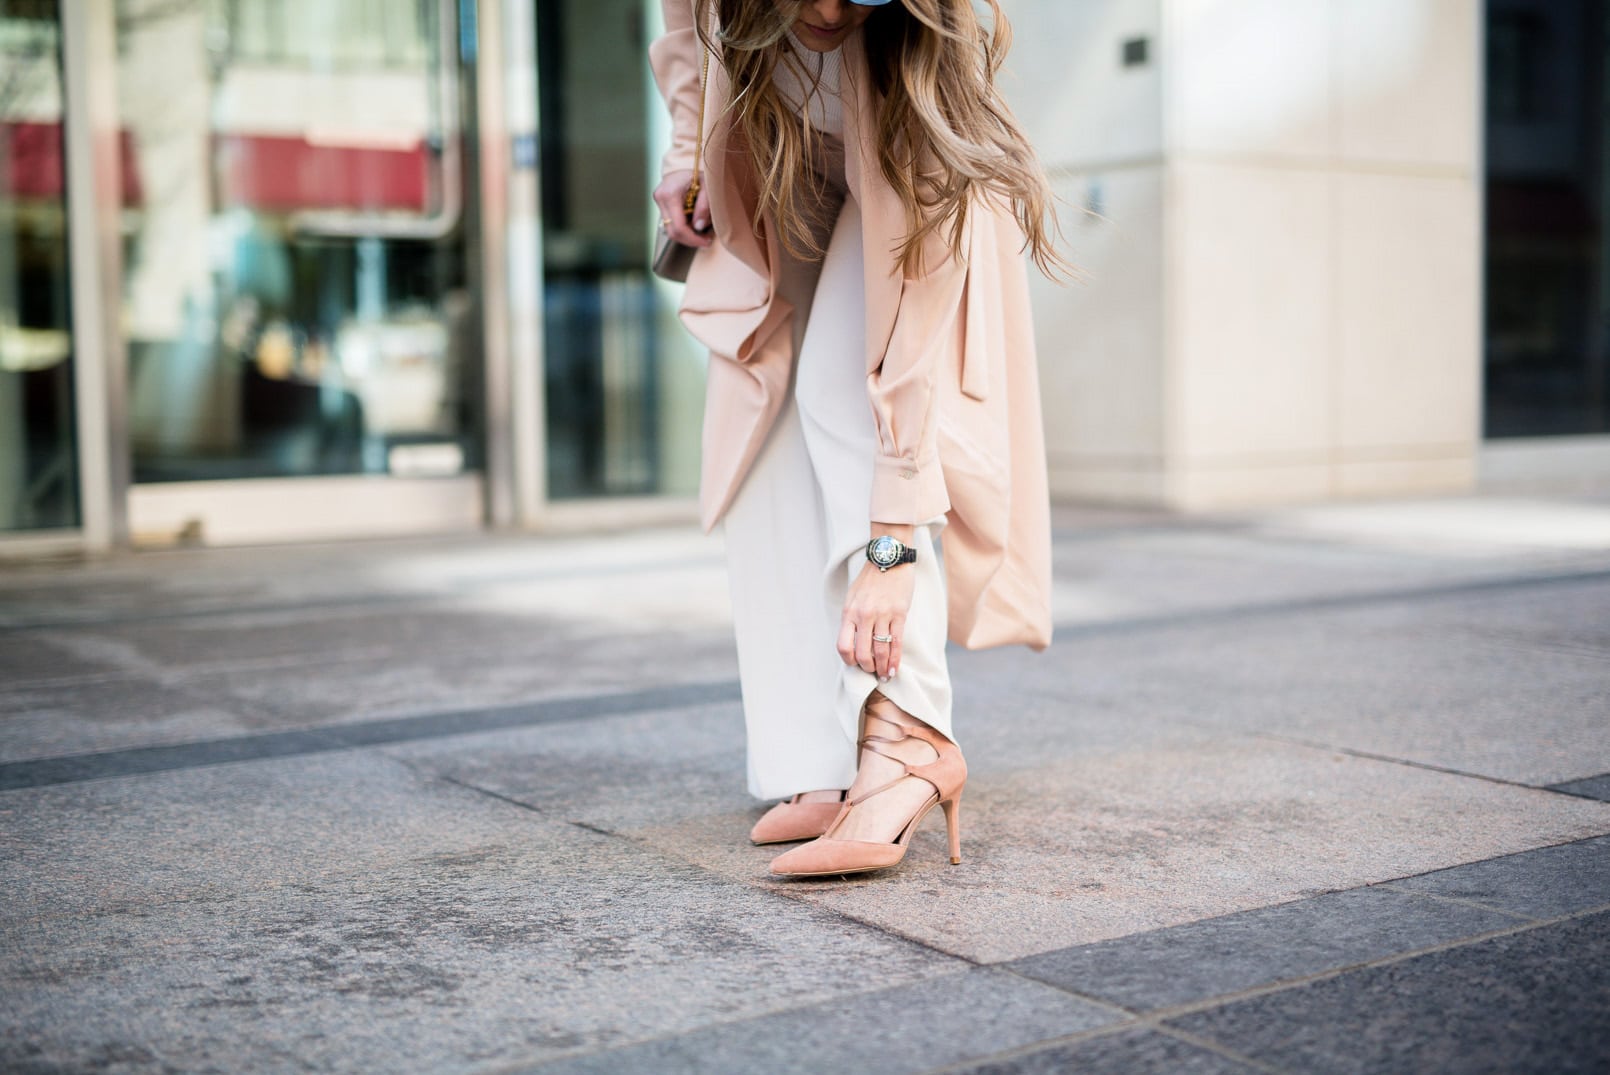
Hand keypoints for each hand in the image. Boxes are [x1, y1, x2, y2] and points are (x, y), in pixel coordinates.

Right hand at [653, 169, 712, 248]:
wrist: (686, 159)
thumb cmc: (699, 170)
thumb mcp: (707, 187)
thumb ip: (704, 207)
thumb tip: (699, 227)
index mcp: (670, 194)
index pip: (678, 227)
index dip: (693, 239)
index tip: (706, 242)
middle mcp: (660, 198)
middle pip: (671, 231)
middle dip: (690, 240)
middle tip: (706, 240)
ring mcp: (659, 201)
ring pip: (669, 229)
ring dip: (686, 234)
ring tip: (702, 232)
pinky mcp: (661, 203)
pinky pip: (670, 222)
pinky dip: (683, 227)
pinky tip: (694, 223)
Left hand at [838, 540, 915, 681]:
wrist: (889, 559)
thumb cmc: (870, 580)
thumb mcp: (852, 597)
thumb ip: (851, 618)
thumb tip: (852, 642)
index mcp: (849, 612)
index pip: (843, 646)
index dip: (848, 660)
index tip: (855, 664)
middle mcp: (864, 616)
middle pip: (862, 653)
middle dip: (867, 668)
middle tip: (872, 672)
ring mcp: (882, 615)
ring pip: (880, 651)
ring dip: (882, 667)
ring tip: (884, 675)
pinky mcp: (899, 614)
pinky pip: (896, 642)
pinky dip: (895, 659)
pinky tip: (894, 668)